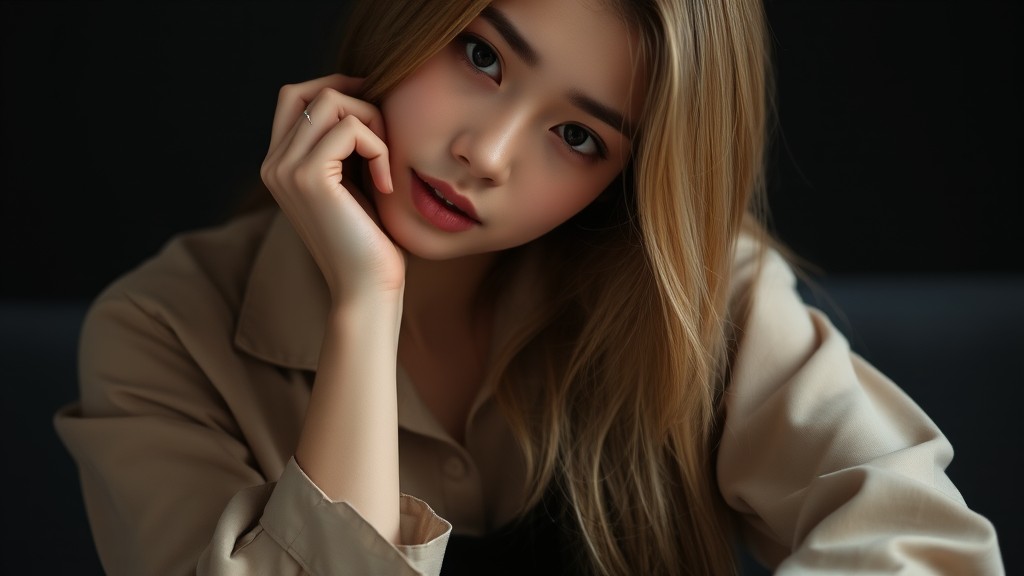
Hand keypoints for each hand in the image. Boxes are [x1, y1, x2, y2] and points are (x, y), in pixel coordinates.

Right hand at [260, 73, 404, 301]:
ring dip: (372, 122)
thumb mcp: (352, 183)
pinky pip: (350, 128)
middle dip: (354, 99)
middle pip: (309, 91)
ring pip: (331, 101)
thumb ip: (344, 147)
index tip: (375, 113)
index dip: (337, 89)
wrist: (365, 289)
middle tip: (384, 134)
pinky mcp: (309, 177)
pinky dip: (379, 147)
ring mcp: (286, 169)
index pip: (295, 97)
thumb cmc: (368, 241)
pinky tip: (384, 184)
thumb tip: (363, 98)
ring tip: (385, 163)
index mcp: (278, 165)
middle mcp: (273, 164)